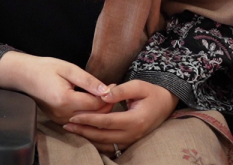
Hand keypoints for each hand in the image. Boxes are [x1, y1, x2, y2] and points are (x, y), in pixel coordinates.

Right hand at [0, 52, 111, 124]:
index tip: (113, 84)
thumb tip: (106, 90)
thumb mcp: (69, 69)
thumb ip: (88, 81)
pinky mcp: (58, 119)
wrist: (24, 75)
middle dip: (106, 104)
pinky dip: (88, 112)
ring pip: (87, 119)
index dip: (108, 95)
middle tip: (111, 89)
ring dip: (98, 109)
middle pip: (94, 115)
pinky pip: (79, 119)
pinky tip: (91, 101)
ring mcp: (59, 119)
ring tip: (102, 94)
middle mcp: (62, 113)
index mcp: (65, 99)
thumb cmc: (45, 68)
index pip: (95, 104)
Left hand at [64, 80, 178, 153]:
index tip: (74, 116)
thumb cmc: (151, 92)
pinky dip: (97, 143)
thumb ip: (121, 90)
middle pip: (103, 136)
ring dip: (88, 138)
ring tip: (73, 131)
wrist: (166, 103)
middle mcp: (133, 133)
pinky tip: (86, 136)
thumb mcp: (138, 86)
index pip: (106, 122)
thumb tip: (104, 94)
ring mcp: (132, 140)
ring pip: (106, 144)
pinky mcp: (130, 141)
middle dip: (83, 131)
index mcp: (134, 120)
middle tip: (67, 126)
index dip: (89, 120)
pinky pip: (111, 146)